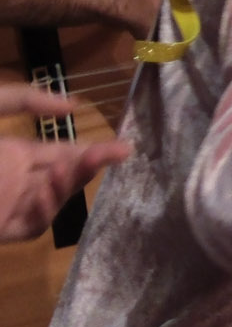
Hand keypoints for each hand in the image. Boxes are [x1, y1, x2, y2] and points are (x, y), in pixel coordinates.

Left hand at [0, 85, 127, 240]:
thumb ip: (24, 100)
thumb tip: (72, 107)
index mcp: (15, 154)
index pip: (64, 153)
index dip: (93, 150)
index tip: (124, 145)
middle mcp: (17, 180)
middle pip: (64, 177)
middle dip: (90, 165)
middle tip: (116, 152)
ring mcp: (7, 205)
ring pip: (52, 202)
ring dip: (67, 186)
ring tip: (72, 164)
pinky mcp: (0, 226)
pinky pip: (30, 226)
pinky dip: (43, 210)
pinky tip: (46, 188)